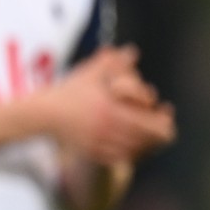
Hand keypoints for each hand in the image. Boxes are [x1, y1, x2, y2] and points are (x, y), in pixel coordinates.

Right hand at [40, 45, 175, 164]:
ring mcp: (102, 144)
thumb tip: (132, 51)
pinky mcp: (95, 154)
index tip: (164, 109)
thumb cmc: (67, 92)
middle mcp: (109, 129)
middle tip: (161, 122)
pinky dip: (131, 152)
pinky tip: (131, 142)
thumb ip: (112, 62)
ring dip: (147, 141)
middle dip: (160, 130)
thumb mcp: (89, 74)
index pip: (154, 124)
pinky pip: (123, 158)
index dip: (165, 117)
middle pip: (151, 140)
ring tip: (146, 131)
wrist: (44, 114)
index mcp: (111, 109)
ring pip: (139, 150)